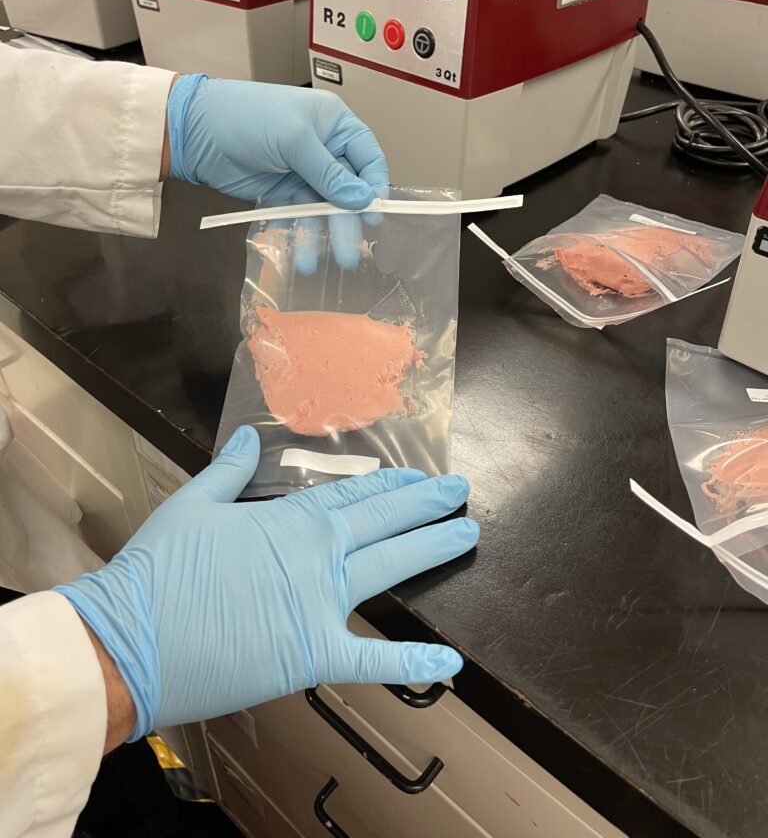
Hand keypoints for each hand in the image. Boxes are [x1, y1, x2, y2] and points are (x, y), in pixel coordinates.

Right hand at [55, 427, 477, 739]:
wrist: (130, 640)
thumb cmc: (158, 570)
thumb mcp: (192, 504)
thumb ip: (230, 469)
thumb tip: (251, 436)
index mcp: (290, 519)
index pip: (353, 494)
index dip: (390, 483)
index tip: (419, 475)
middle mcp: (317, 555)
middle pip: (383, 523)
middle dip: (426, 505)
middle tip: (460, 493)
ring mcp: (321, 605)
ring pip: (391, 570)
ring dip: (431, 550)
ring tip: (466, 534)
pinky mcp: (313, 655)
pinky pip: (372, 661)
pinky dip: (411, 662)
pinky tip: (451, 663)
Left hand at [166, 75, 387, 271]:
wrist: (197, 130)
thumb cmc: (247, 116)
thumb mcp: (294, 139)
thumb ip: (329, 173)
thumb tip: (362, 199)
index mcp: (334, 124)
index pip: (368, 157)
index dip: (374, 185)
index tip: (374, 213)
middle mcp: (323, 149)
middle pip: (347, 190)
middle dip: (347, 221)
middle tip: (349, 252)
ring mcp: (302, 172)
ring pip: (321, 209)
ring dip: (321, 235)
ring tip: (319, 261)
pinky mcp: (281, 192)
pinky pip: (297, 217)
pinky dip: (298, 234)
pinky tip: (298, 253)